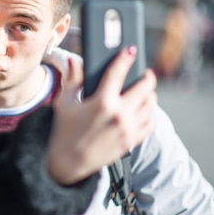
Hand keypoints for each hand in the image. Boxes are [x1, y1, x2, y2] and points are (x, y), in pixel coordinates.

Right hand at [47, 46, 156, 184]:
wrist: (66, 163)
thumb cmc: (62, 132)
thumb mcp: (64, 103)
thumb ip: (72, 80)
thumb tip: (73, 61)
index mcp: (102, 102)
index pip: (118, 72)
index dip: (125, 58)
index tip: (131, 51)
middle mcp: (119, 114)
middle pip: (144, 88)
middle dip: (147, 77)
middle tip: (145, 73)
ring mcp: (128, 129)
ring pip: (150, 106)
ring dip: (150, 95)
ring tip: (146, 91)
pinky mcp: (131, 141)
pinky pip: (150, 124)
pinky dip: (150, 115)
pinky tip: (145, 110)